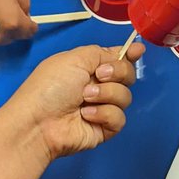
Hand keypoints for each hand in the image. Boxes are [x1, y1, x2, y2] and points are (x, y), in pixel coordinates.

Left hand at [6, 42, 144, 159]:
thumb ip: (102, 53)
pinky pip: (119, 118)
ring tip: (85, 99)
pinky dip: (104, 114)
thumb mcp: (75, 59)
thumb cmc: (52, 85)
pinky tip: (85, 115)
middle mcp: (98, 86)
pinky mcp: (105, 129)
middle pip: (127, 75)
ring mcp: (102, 108)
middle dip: (118, 72)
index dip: (129, 54)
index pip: (116, 58)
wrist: (39, 122)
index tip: (138, 50)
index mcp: (89, 67)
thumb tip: (127, 50)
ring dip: (106, 94)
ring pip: (125, 97)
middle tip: (99, 75)